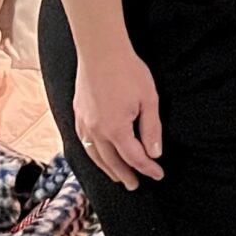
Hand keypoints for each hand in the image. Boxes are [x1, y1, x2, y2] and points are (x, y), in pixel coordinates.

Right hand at [73, 43, 163, 190]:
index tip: (158, 175)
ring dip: (106, 169)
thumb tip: (155, 153)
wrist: (100, 50)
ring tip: (116, 177)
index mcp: (116, 129)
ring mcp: (83, 123)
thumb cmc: (128, 71)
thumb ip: (151, 129)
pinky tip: (97, 155)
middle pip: (112, 161)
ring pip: (94, 155)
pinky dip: (92, 154)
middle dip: (125, 175)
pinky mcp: (77, 113)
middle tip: (135, 185)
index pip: (134, 157)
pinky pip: (83, 142)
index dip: (148, 169)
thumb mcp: (149, 100)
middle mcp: (96, 131)